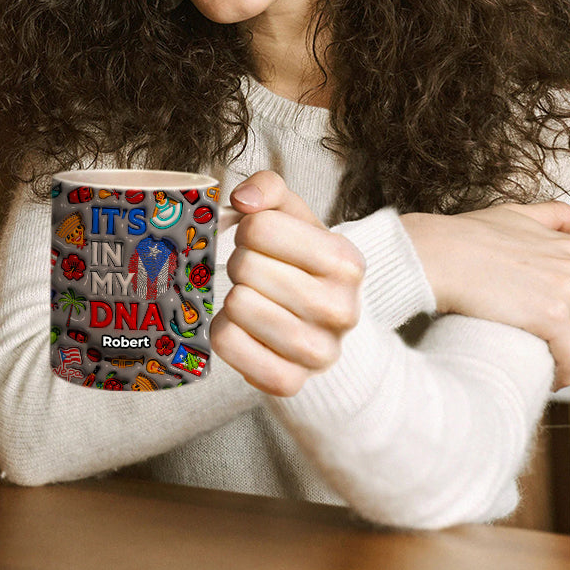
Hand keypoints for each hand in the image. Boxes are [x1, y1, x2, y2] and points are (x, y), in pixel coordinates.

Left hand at [210, 171, 364, 396]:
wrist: (321, 324)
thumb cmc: (298, 261)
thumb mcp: (292, 216)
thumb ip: (269, 188)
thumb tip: (243, 199)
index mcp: (346, 261)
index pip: (259, 227)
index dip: (248, 230)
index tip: (260, 241)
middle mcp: (341, 309)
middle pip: (245, 267)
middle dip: (240, 264)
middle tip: (255, 274)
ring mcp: (318, 352)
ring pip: (236, 306)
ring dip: (232, 297)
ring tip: (253, 299)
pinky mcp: (289, 382)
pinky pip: (227, 344)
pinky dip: (223, 331)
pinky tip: (244, 328)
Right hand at [402, 202, 569, 389]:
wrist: (434, 254)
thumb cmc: (461, 237)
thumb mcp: (510, 214)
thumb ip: (549, 216)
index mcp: (566, 246)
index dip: (568, 301)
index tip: (559, 316)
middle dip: (568, 328)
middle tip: (549, 339)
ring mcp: (565, 289)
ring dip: (567, 352)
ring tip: (550, 362)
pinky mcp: (552, 315)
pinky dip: (564, 373)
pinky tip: (550, 376)